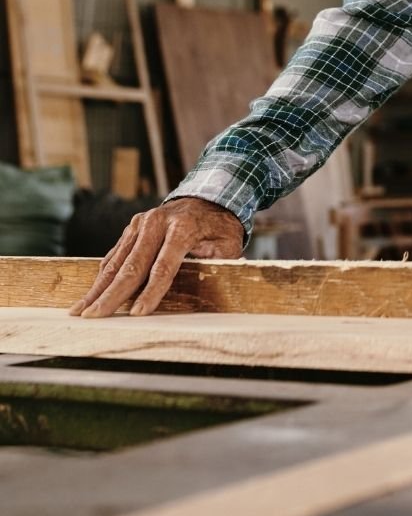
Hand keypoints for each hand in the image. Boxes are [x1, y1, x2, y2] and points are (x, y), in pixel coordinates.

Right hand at [69, 197, 243, 318]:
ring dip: (97, 288)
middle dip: (112, 295)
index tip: (137, 314)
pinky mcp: (131, 229)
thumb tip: (209, 283)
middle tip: (94, 317)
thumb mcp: (228, 243)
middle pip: (132, 265)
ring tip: (80, 311)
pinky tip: (90, 294)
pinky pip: (114, 255)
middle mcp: (156, 223)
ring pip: (116, 261)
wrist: (208, 197)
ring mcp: (140, 224)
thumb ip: (217, 262)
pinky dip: (101, 277)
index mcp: (182, 227)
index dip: (151, 291)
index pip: (164, 266)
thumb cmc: (219, 227)